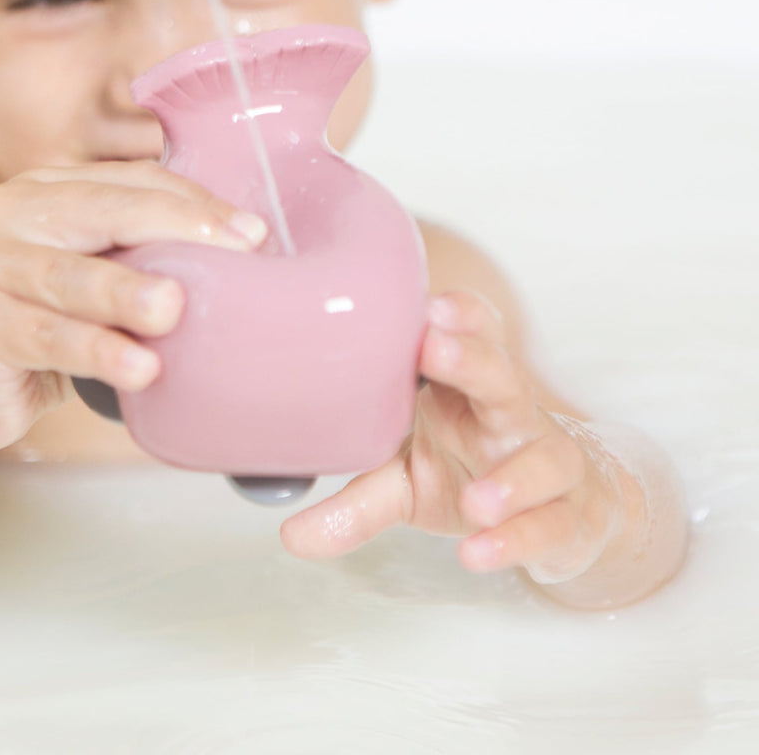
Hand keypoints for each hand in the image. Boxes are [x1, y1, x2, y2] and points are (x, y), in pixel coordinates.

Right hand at [0, 162, 268, 452]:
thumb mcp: (92, 279)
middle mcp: (3, 211)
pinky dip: (94, 351)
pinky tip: (138, 370)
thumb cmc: (42, 328)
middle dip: (173, 229)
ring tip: (174, 309)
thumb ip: (139, 254)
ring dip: (125, 293)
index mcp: (42, 189)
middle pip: (99, 211)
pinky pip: (43, 337)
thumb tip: (242, 250)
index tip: (252, 233)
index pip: (128, 182)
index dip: (193, 203)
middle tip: (234, 251)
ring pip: (68, 276)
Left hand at [279, 290, 624, 583]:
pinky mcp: (569, 517)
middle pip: (505, 377)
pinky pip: (552, 525)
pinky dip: (518, 539)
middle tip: (435, 348)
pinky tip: (479, 552)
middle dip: (473, 360)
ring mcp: (546, 464)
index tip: (424, 306)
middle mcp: (510, 417)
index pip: (474, 336)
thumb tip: (289, 535)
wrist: (561, 511)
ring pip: (546, 456)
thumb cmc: (472, 470)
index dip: (457, 316)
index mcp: (467, 390)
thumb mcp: (406, 482)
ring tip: (476, 498)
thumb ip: (353, 504)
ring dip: (512, 476)